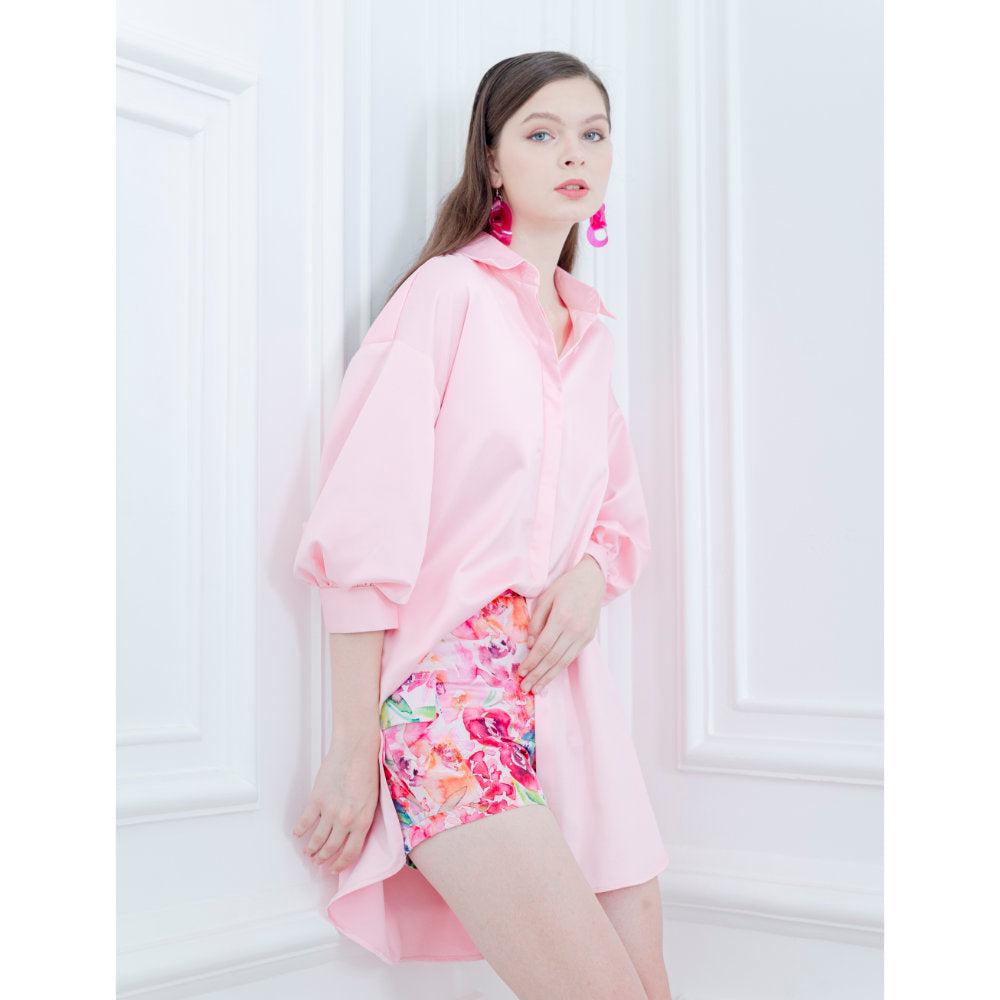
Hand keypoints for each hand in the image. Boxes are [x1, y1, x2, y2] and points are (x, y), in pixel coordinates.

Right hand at [291, 730, 381, 873]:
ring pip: (316, 839)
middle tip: (317, 862)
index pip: (351, 853)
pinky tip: (297, 833)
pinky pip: (305, 822)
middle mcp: (346, 820)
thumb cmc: (367, 770)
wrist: (356, 750)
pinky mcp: (317, 800)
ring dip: (310, 849)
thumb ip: (362, 818)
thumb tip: (352, 833)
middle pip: (331, 849)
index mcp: (363, 821)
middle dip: (322, 858)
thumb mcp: (372, 800)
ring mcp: (330, 811)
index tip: (334, 869)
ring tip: (307, 852)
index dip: (340, 864)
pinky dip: (299, 830)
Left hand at [517, 554, 604, 693]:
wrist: (593, 580)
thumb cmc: (566, 586)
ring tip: (537, 689)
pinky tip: (551, 675)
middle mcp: (574, 630)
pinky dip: (560, 668)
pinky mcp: (589, 638)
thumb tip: (531, 645)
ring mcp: (583, 636)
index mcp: (561, 618)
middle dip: (538, 675)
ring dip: (549, 677)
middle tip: (526, 688)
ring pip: (564, 662)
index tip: (521, 672)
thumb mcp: (546, 598)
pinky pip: (572, 656)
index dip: (531, 662)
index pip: (543, 647)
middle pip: (553, 658)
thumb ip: (536, 621)